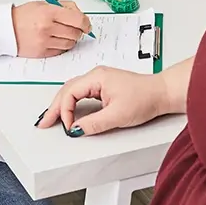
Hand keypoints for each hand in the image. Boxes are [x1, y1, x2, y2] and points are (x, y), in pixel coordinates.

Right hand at [11, 0, 92, 57]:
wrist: (5, 29)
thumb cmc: (24, 15)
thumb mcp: (44, 3)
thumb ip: (65, 7)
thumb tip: (81, 16)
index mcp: (49, 12)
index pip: (78, 19)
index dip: (86, 23)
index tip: (87, 25)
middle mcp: (47, 28)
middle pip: (76, 33)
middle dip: (78, 31)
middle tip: (74, 27)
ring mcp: (44, 42)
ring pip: (70, 43)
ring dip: (70, 39)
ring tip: (62, 33)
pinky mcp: (42, 53)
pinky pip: (61, 51)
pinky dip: (62, 46)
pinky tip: (55, 39)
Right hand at [35, 66, 166, 136]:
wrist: (162, 93)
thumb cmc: (145, 98)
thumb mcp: (117, 115)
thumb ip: (93, 123)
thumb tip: (74, 129)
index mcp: (97, 77)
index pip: (69, 92)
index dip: (64, 111)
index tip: (67, 127)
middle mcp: (96, 75)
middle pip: (67, 90)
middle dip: (54, 107)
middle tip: (43, 123)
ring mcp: (100, 80)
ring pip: (73, 91)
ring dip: (61, 104)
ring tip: (51, 118)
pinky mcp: (105, 87)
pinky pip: (81, 93)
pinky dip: (72, 103)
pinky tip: (68, 112)